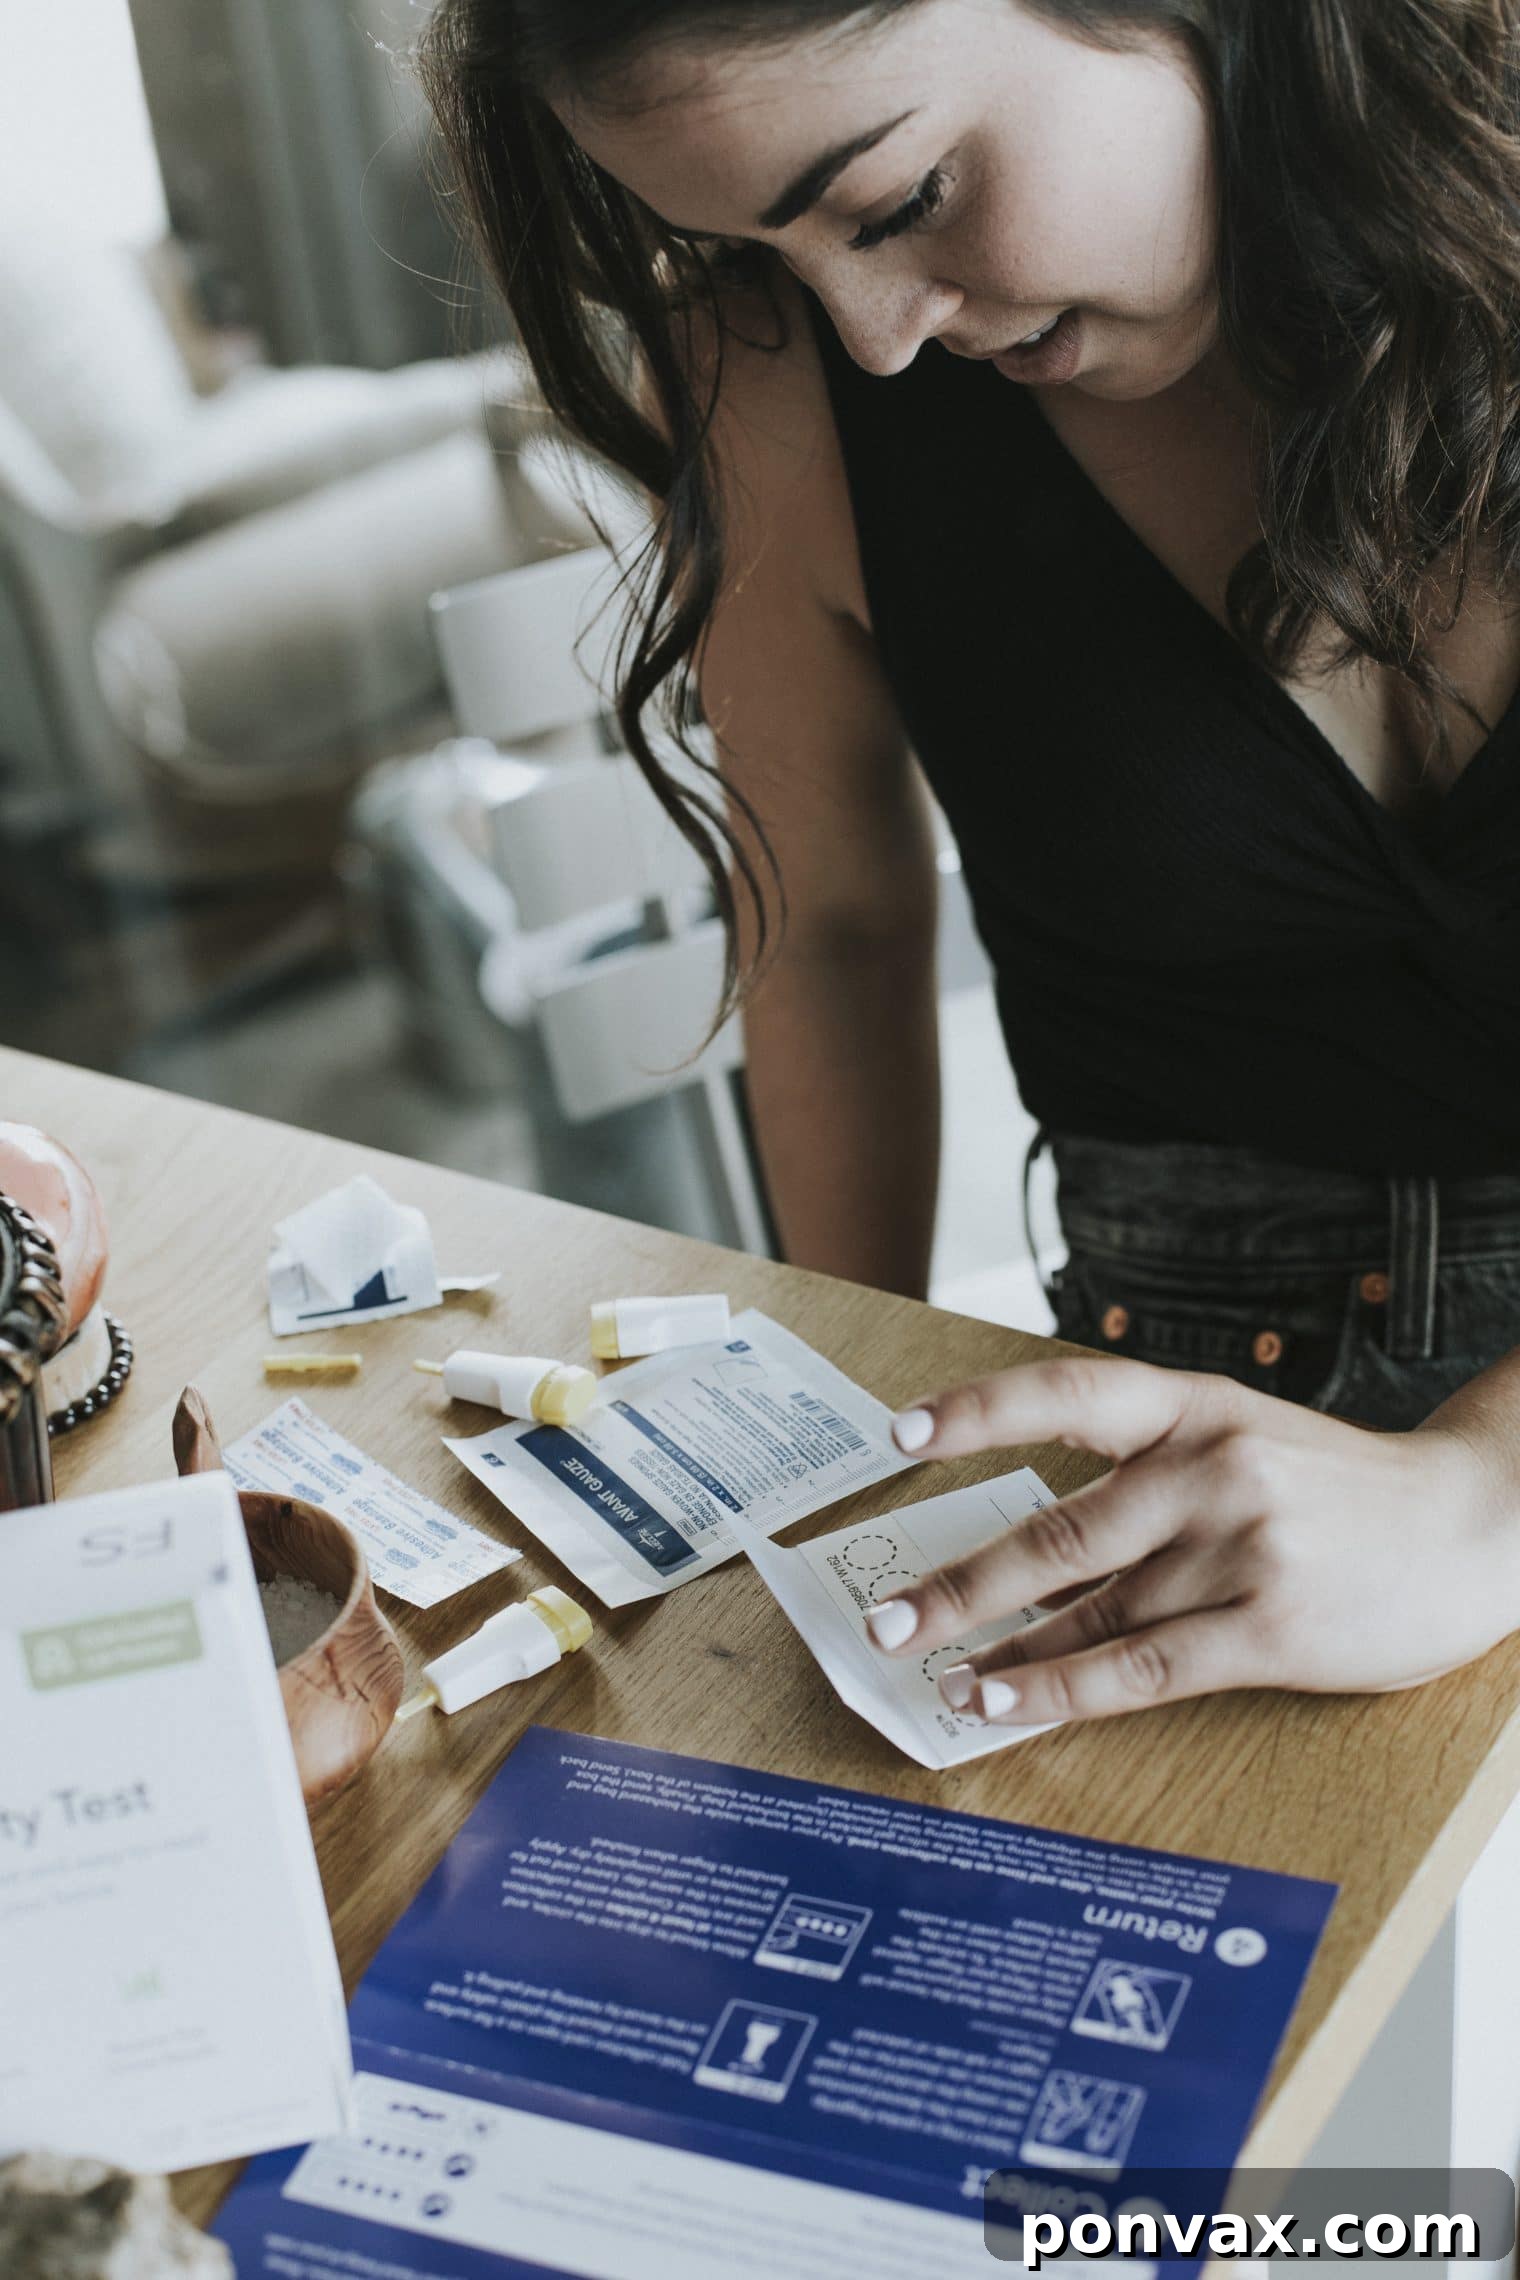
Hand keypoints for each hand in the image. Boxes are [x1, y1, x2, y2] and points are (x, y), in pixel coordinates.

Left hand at [864, 1354, 1519, 1727]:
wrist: (1474, 1525)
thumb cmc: (1335, 1490)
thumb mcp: (1239, 1442)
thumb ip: (1142, 1476)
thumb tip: (1022, 1549)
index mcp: (1195, 1407)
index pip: (1067, 1393)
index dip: (977, 1411)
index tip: (900, 1434)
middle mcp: (1212, 1467)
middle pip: (1059, 1529)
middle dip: (960, 1580)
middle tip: (886, 1615)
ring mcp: (1245, 1548)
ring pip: (1091, 1606)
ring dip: (998, 1644)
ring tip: (931, 1670)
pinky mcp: (1272, 1630)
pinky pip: (1141, 1667)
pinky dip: (1060, 1687)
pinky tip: (1004, 1699)